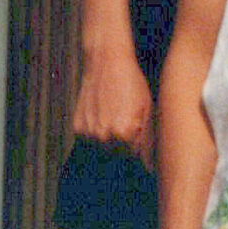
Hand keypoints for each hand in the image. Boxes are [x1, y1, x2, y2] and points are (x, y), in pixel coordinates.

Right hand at [70, 43, 153, 162]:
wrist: (106, 61)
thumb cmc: (132, 82)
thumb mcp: (147, 108)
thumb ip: (149, 140)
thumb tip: (151, 167)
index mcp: (124, 133)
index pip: (133, 153)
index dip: (137, 136)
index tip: (137, 119)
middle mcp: (103, 136)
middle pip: (117, 153)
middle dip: (124, 139)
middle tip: (125, 114)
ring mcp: (88, 132)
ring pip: (103, 146)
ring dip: (109, 135)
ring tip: (114, 110)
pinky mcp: (77, 127)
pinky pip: (90, 138)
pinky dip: (96, 129)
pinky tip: (102, 110)